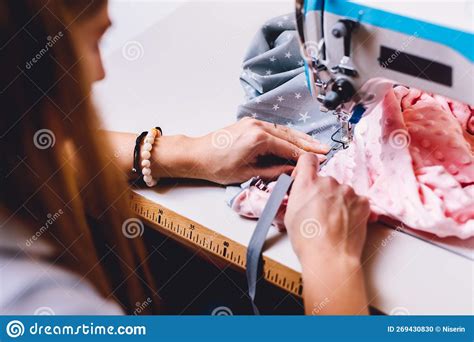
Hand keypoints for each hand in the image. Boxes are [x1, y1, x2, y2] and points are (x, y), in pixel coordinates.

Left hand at [192, 118, 329, 184]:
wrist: (197, 155)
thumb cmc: (218, 167)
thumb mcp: (248, 173)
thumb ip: (274, 171)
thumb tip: (293, 170)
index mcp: (258, 138)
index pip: (289, 147)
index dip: (305, 155)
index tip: (320, 160)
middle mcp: (258, 125)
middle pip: (290, 135)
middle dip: (308, 143)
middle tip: (325, 150)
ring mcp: (253, 122)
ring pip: (283, 130)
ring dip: (300, 138)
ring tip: (315, 145)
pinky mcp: (250, 123)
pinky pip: (274, 128)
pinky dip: (287, 135)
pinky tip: (295, 140)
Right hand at [284, 153, 369, 314]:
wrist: (330, 257)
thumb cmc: (308, 241)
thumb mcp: (289, 215)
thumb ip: (296, 197)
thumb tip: (299, 194)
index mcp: (307, 183)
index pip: (307, 159)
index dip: (306, 167)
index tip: (306, 176)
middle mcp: (328, 182)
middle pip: (325, 180)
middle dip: (322, 193)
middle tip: (319, 212)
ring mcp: (348, 191)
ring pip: (342, 192)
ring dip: (338, 202)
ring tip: (333, 222)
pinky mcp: (363, 202)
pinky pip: (357, 201)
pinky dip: (352, 210)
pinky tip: (345, 224)